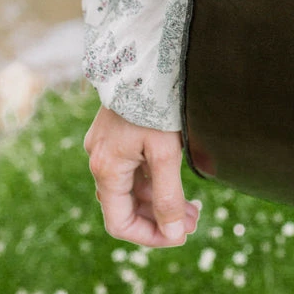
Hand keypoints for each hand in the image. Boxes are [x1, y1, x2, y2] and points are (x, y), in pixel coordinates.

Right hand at [84, 104, 201, 246]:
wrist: (147, 56)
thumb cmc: (157, 103)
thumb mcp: (167, 152)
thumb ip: (168, 196)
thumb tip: (175, 234)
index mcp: (106, 168)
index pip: (119, 222)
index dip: (149, 236)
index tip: (179, 236)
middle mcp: (100, 158)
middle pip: (126, 205)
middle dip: (160, 218)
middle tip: (194, 221)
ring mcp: (107, 145)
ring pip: (132, 187)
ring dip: (159, 200)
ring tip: (194, 208)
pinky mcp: (118, 132)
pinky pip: (133, 167)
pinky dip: (154, 180)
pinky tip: (179, 182)